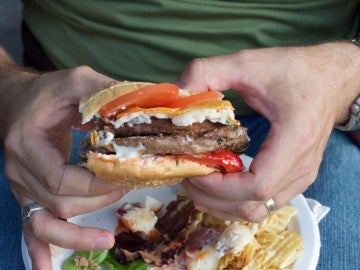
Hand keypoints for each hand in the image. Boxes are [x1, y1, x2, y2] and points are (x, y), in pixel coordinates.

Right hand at [2, 66, 128, 268]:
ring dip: (74, 236)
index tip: (124, 179)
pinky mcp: (28, 193)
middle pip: (57, 204)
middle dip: (96, 203)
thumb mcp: (75, 81)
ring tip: (105, 240)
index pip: (61, 179)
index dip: (95, 186)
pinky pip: (29, 227)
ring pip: (42, 223)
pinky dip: (38, 250)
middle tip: (125, 192)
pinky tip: (47, 267)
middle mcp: (19, 170)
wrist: (18, 100)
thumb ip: (102, 90)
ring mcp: (22, 186)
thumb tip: (141, 102)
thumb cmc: (48, 92)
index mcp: (27, 144)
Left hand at [176, 42, 359, 221]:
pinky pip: (264, 204)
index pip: (256, 185)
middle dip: (211, 197)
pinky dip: (236, 202)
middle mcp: (301, 167)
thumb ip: (207, 72)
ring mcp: (301, 176)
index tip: (193, 170)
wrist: (331, 78)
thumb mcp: (247, 63)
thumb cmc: (295, 70)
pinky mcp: (296, 177)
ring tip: (197, 183)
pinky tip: (217, 186)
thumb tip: (175, 93)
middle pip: (252, 206)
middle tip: (186, 176)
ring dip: (222, 204)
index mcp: (293, 140)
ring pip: (257, 211)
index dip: (218, 187)